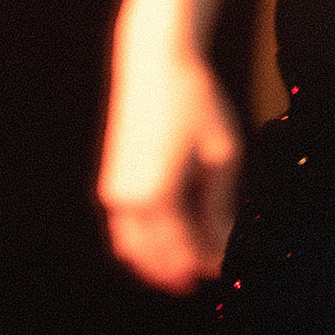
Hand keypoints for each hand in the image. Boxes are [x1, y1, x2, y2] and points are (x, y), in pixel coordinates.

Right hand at [100, 44, 242, 289]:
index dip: (206, 263)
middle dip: (181, 270)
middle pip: (155, 259)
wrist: (156, 62)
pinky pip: (123, 231)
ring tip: (187, 264)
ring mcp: (114, 193)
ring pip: (133, 251)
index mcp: (158, 196)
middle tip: (207, 271)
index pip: (184, 251)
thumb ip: (219, 205)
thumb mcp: (222, 154)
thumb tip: (221, 241)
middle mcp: (129, 200)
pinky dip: (143, 245)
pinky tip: (167, 240)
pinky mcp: (110, 181)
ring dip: (158, 264)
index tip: (224, 268)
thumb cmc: (194, 102)